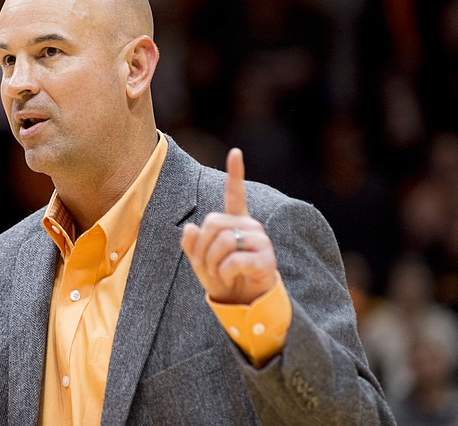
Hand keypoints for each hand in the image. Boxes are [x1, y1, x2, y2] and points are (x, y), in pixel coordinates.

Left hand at [181, 148, 276, 304]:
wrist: (244, 304)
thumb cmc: (223, 279)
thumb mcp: (200, 262)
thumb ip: (192, 245)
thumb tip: (191, 228)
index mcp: (235, 223)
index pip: (235, 194)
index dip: (235, 173)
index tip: (235, 152)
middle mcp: (251, 227)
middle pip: (213, 223)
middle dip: (202, 248)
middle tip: (207, 265)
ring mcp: (261, 242)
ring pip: (223, 241)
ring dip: (212, 263)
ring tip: (220, 273)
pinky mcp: (267, 260)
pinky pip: (234, 260)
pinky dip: (225, 273)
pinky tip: (232, 277)